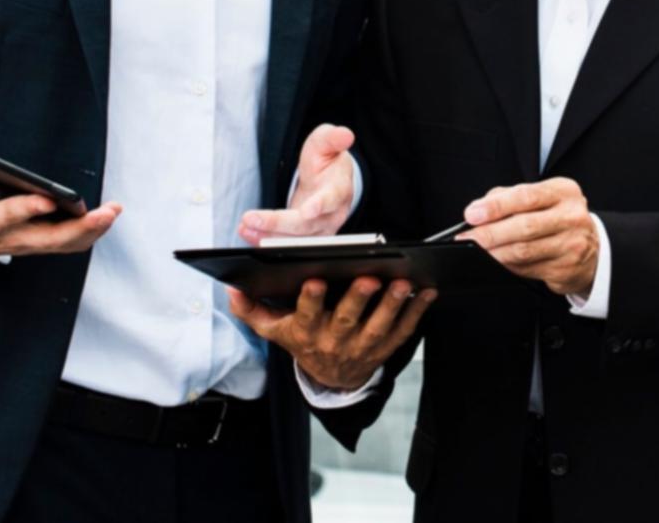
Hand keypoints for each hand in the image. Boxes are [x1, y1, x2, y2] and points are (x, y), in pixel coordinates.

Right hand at [0, 128, 119, 260]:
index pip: (5, 218)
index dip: (25, 210)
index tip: (47, 199)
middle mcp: (8, 237)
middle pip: (47, 239)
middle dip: (78, 227)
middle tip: (106, 211)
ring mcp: (25, 243)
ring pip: (63, 245)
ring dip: (91, 231)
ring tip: (113, 211)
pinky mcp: (36, 243)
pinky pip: (67, 244)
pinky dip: (88, 234)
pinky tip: (106, 217)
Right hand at [228, 278, 435, 391]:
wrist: (330, 379)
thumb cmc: (302, 340)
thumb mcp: (274, 329)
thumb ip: (252, 309)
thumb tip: (232, 289)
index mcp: (306, 332)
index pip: (307, 315)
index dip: (311, 299)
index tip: (316, 279)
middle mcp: (334, 342)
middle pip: (347, 321)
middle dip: (358, 299)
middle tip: (369, 278)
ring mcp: (362, 348)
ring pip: (379, 327)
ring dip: (392, 305)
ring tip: (402, 283)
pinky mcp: (385, 349)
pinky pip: (403, 332)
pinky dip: (416, 313)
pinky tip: (426, 292)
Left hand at [238, 124, 355, 244]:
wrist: (328, 180)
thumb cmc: (327, 160)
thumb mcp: (326, 143)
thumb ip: (332, 138)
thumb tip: (345, 134)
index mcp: (339, 190)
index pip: (331, 199)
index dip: (320, 205)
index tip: (307, 210)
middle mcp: (332, 214)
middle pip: (306, 225)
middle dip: (278, 224)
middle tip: (252, 218)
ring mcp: (320, 230)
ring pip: (295, 240)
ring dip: (268, 236)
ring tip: (245, 226)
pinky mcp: (306, 238)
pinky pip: (287, 245)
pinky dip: (265, 240)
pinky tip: (248, 232)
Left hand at [462, 178, 597, 296]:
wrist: (594, 250)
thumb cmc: (559, 219)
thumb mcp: (542, 199)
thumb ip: (510, 197)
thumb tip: (479, 209)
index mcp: (563, 192)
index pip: (526, 196)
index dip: (496, 206)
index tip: (472, 214)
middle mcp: (572, 216)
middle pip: (524, 225)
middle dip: (490, 233)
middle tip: (468, 237)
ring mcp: (572, 244)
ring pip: (524, 250)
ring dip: (494, 253)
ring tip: (477, 251)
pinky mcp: (566, 269)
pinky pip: (527, 269)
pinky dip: (507, 266)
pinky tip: (498, 262)